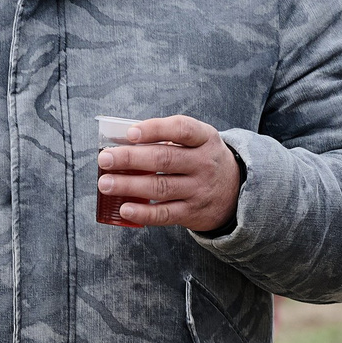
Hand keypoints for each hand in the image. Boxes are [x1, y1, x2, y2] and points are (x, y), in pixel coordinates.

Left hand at [97, 115, 242, 231]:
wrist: (236, 192)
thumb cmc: (203, 160)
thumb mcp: (198, 142)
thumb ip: (168, 138)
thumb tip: (122, 141)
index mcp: (205, 139)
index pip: (182, 129)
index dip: (155, 129)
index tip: (130, 133)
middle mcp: (204, 163)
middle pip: (164, 159)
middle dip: (130, 158)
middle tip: (104, 158)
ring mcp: (199, 189)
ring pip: (160, 187)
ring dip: (129, 185)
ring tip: (105, 183)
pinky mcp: (192, 212)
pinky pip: (164, 213)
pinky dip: (143, 212)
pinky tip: (124, 208)